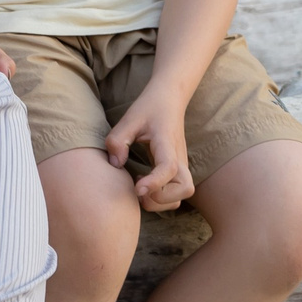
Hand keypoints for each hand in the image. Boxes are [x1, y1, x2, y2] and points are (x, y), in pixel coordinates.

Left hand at [106, 87, 194, 212]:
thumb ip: (118, 140)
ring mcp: (180, 166)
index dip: (154, 183)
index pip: (168, 168)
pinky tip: (143, 182)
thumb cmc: (148, 109)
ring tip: (139, 185)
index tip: (137, 188)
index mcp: (166, 143)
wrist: (168, 100)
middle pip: (185, 189)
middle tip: (138, 187)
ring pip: (181, 196)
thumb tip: (116, 165)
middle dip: (161, 198)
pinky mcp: (177, 171)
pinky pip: (175, 194)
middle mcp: (179, 158)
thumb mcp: (128, 119)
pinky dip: (160, 197)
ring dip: (160, 200)